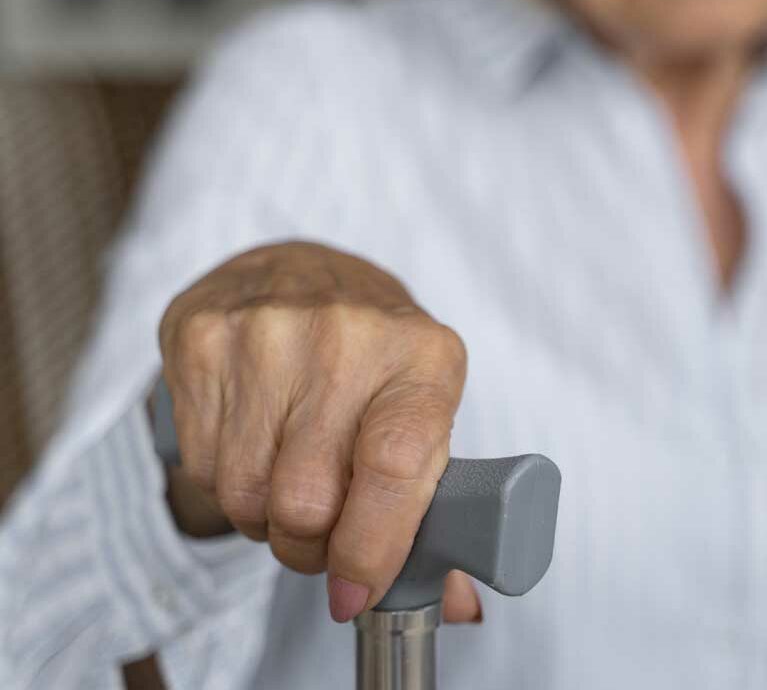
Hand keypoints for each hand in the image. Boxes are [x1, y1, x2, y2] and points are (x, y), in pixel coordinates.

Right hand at [157, 242, 479, 622]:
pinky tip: (254, 444)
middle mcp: (345, 335)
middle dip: (312, 547)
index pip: (394, 465)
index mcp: (423, 357)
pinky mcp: (200, 336)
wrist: (300, 270)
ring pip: (248, 495)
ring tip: (290, 484)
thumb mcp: (425, 409)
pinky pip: (202, 464)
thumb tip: (456, 606)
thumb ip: (441, 507)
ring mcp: (266, 330)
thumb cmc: (375, 358)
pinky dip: (229, 481)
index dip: (371, 546)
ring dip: (267, 521)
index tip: (357, 590)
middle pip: (307, 500)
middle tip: (323, 537)